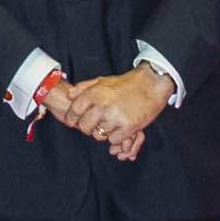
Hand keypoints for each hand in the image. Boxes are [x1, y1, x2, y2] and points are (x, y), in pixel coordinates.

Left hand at [54, 66, 170, 154]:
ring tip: (108, 125)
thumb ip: (83, 88)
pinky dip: (115, 137)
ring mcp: (115, 117)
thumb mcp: (101, 80)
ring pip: (99, 135)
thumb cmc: (125, 83)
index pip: (74, 111)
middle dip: (86, 128)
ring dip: (102, 133)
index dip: (71, 118)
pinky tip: (119, 129)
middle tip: (93, 125)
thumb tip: (69, 95)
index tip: (72, 122)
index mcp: (94, 94)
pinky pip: (114, 140)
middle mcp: (103, 106)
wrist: (150, 85)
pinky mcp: (129, 127)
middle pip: (84, 126)